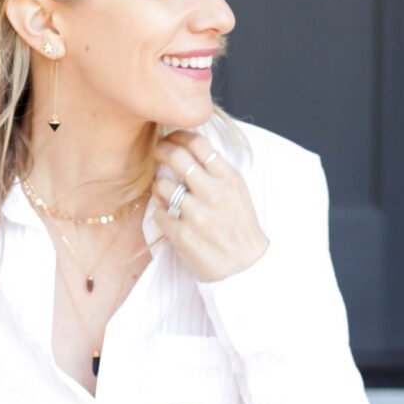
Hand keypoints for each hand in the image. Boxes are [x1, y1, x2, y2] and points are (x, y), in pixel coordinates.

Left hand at [149, 130, 268, 282]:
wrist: (246, 267)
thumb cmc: (240, 227)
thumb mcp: (237, 191)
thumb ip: (216, 171)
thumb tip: (189, 149)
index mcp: (228, 178)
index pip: (198, 143)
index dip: (179, 136)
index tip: (171, 138)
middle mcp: (213, 193)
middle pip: (176, 156)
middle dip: (162, 150)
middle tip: (157, 153)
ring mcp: (196, 214)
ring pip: (162, 184)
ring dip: (159, 186)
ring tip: (166, 193)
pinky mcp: (182, 235)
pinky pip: (158, 212)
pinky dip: (159, 212)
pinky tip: (168, 216)